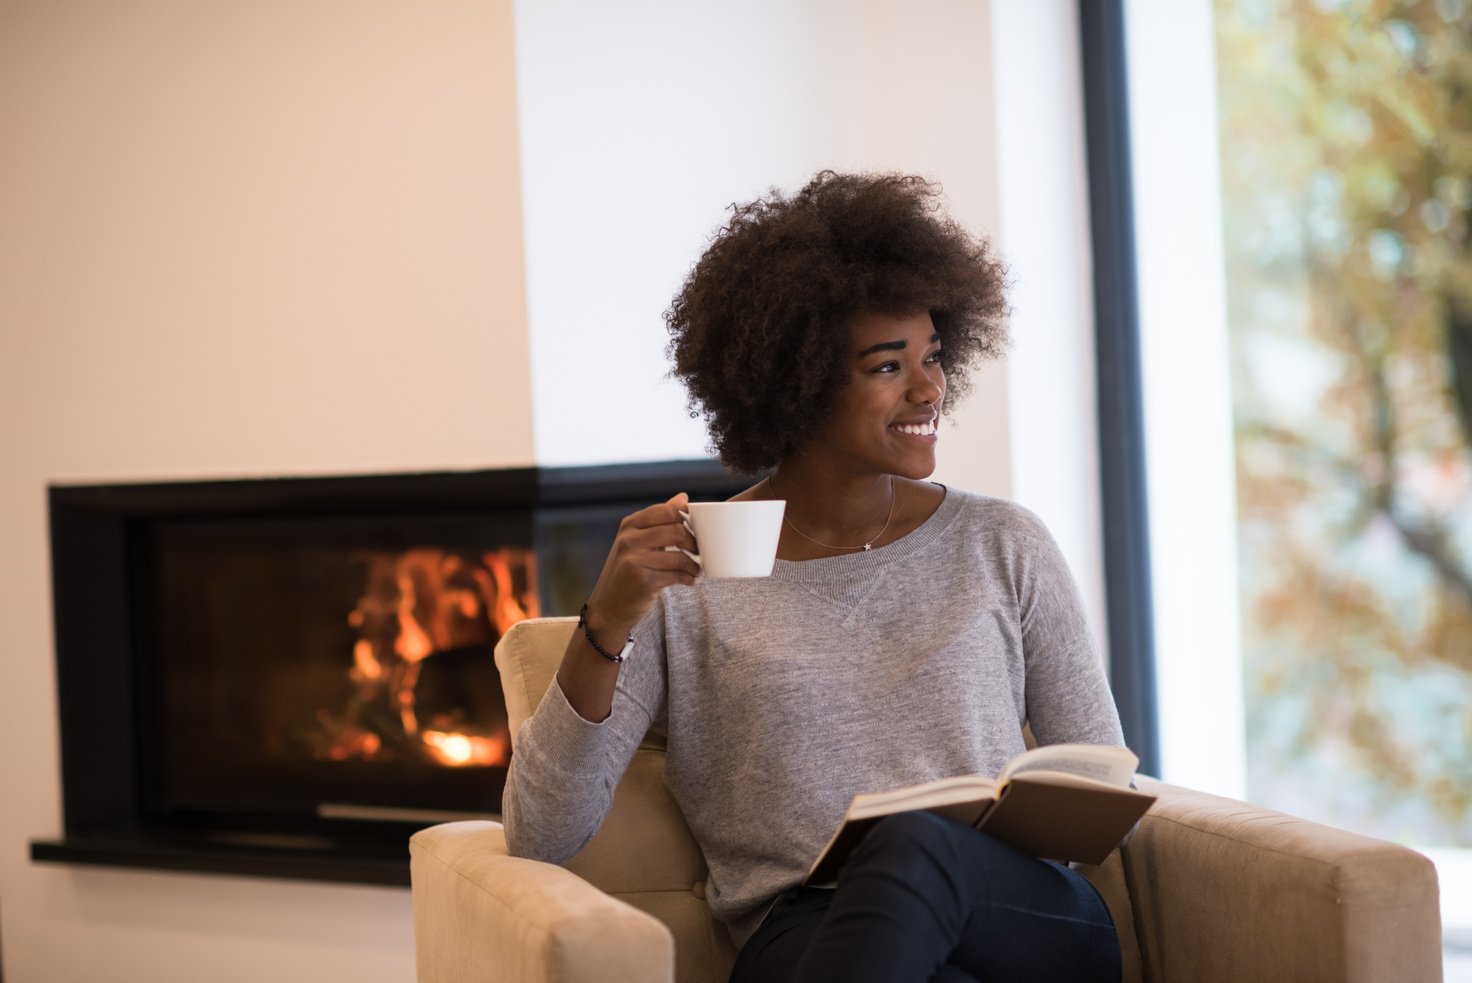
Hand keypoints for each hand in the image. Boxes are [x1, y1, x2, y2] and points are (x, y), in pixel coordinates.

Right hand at [582, 492, 700, 642]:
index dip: (687, 519)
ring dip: (694, 564)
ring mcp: (635, 560)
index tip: (695, 530)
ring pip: (680, 555)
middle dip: (694, 542)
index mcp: (629, 525)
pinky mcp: (644, 581)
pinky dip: (689, 578)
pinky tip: (689, 580)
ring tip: (696, 569)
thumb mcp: (636, 542)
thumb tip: (683, 497)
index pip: (667, 511)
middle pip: (676, 531)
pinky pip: (677, 575)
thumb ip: (659, 520)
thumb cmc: (626, 572)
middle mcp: (629, 540)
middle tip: (699, 552)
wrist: (607, 608)